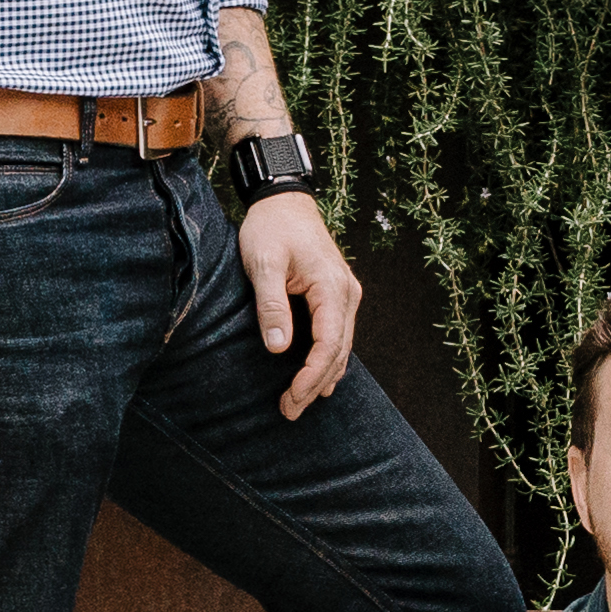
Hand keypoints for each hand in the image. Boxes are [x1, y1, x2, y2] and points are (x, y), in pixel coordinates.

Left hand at [239, 192, 359, 415]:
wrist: (284, 200)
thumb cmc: (271, 228)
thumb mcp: (264, 263)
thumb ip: (271, 305)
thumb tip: (279, 348)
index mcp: (332, 287)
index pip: (329, 344)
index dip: (311, 376)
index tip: (291, 398)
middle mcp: (347, 294)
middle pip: (338, 352)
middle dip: (315, 385)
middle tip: (288, 411)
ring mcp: (346, 295)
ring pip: (341, 346)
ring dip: (322, 377)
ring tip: (299, 402)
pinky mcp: (337, 295)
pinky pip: (338, 335)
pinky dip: (328, 360)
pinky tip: (318, 378)